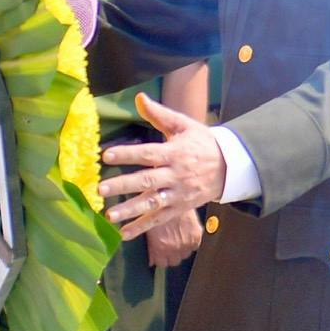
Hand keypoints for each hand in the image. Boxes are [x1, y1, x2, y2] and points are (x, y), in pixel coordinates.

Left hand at [99, 94, 227, 239]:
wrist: (228, 168)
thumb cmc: (201, 143)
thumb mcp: (184, 125)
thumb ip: (159, 114)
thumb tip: (139, 97)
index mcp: (174, 153)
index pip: (148, 154)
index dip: (128, 154)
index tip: (106, 155)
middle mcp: (175, 175)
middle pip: (146, 181)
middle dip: (123, 185)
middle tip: (101, 188)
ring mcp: (177, 194)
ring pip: (152, 203)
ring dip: (130, 210)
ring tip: (109, 215)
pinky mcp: (179, 208)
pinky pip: (159, 219)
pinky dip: (141, 227)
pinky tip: (123, 233)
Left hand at [145, 206, 203, 268]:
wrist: (173, 195)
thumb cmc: (157, 208)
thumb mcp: (148, 228)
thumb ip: (151, 246)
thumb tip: (150, 259)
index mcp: (159, 248)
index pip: (161, 264)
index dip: (160, 258)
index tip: (159, 254)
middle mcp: (173, 248)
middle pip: (174, 262)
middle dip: (170, 255)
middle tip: (168, 245)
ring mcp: (186, 243)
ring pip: (185, 255)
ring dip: (181, 249)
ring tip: (177, 239)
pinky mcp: (196, 236)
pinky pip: (195, 246)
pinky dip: (191, 242)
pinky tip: (185, 234)